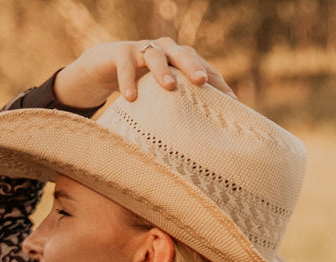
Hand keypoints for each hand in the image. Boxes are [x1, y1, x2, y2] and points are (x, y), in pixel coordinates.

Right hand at [52, 38, 233, 108]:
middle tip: (201, 82)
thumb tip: (199, 137)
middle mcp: (165, 49)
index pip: (203, 67)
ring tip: (170, 87)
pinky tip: (130, 98)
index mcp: (179, 58)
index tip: (231, 103)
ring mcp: (142, 49)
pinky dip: (127, 81)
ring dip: (163, 71)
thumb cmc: (138, 83)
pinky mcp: (119, 54)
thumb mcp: (159, 93)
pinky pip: (125, 67)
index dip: (217, 83)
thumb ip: (176, 104)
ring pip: (156, 56)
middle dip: (192, 67)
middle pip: (183, 54)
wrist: (103, 65)